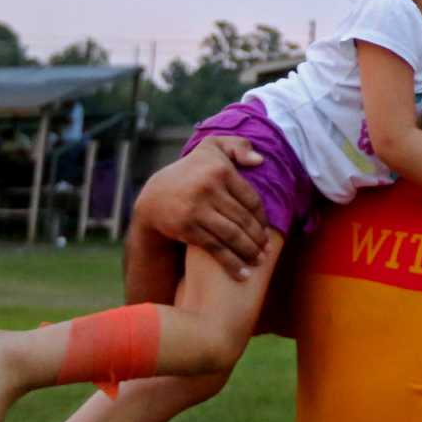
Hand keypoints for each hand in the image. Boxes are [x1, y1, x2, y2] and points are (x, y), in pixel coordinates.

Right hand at [132, 136, 271, 279]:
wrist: (155, 197)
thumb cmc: (192, 171)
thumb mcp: (212, 148)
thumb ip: (238, 146)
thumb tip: (260, 161)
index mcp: (220, 169)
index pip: (251, 198)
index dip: (262, 218)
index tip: (267, 230)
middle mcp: (209, 188)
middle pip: (243, 219)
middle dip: (258, 238)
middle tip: (267, 251)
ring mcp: (197, 209)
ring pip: (232, 235)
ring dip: (249, 252)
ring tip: (258, 261)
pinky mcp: (187, 227)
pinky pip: (215, 248)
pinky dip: (231, 263)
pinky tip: (242, 274)